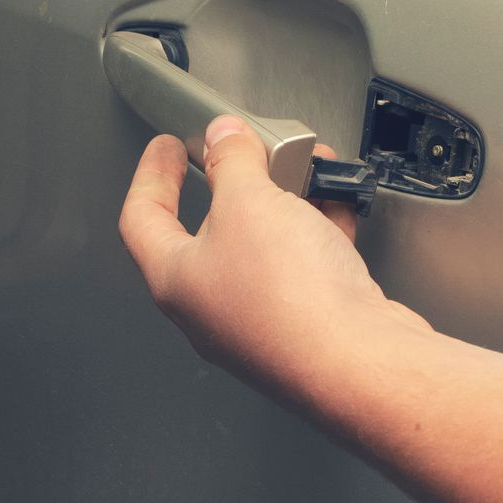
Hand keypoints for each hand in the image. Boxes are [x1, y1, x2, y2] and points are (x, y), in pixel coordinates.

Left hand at [118, 116, 429, 398]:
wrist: (360, 363)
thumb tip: (224, 139)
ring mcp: (262, 321)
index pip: (142, 218)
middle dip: (239, 183)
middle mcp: (212, 309)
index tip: (167, 148)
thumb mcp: (250, 201)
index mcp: (176, 281)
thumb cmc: (291, 302)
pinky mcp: (309, 326)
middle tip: (252, 153)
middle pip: (212, 230)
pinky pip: (307, 265)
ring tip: (307, 171)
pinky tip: (338, 206)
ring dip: (287, 202)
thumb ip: (233, 161)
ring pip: (265, 246)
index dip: (152, 174)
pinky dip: (320, 230)